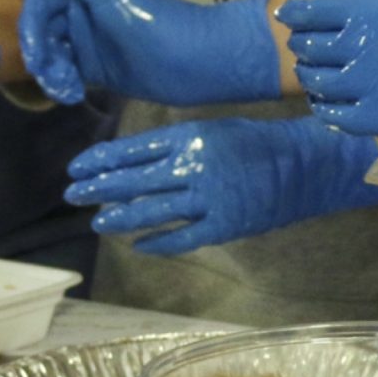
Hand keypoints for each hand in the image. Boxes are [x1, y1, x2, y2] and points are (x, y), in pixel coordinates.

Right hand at [11, 0, 279, 108]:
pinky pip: (67, 75)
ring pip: (52, 55)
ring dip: (50, 72)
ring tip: (65, 90)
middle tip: (46, 74)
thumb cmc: (149, 16)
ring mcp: (90, 42)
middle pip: (41, 31)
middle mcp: (82, 12)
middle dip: (40, 53)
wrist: (193, 58)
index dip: (31, 26)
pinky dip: (63, 84)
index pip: (39, 3)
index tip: (34, 52)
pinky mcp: (99, 70)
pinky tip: (72, 95)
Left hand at [62, 115, 377, 255]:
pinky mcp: (225, 224)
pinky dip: (159, 243)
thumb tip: (136, 161)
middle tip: (73, 195)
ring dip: (121, 217)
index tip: (77, 168)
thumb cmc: (257, 143)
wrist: (304, 164)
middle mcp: (194, 166)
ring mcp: (209, 198)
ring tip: (99, 222)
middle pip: (135, 180)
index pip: (133, 150)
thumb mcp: (213, 131)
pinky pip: (183, 238)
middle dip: (99, 188)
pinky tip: (140, 246)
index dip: (101, 160)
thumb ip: (176, 145)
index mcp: (190, 137)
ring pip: (153, 210)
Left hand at [278, 0, 377, 135]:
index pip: (306, 11)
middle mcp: (365, 48)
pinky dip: (332, 108)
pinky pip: (338, 118)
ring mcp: (375, 87)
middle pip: (308, 48)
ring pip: (318, 85)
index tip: (298, 14)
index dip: (296, 12)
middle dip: (308, 43)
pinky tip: (344, 99)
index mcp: (372, 9)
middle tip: (321, 42)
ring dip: (318, 76)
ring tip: (333, 72)